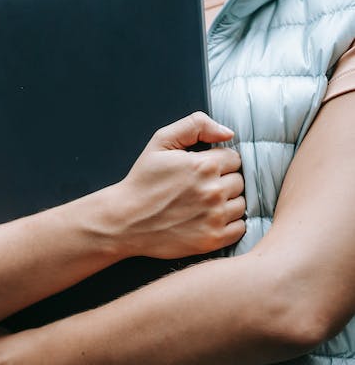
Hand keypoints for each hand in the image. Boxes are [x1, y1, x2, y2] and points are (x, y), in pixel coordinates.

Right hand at [110, 112, 245, 258]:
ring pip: (241, 204)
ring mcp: (215, 217)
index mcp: (204, 165)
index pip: (234, 158)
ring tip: (202, 204)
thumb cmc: (142, 182)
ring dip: (226, 203)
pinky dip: (228, 224)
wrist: (125, 220)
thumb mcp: (160, 142)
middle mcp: (213, 191)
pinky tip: (207, 220)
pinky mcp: (213, 239)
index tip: (200, 171)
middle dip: (222, 182)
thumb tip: (228, 133)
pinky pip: (239, 228)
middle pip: (239, 181)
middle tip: (198, 188)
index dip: (217, 162)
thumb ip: (195, 125)